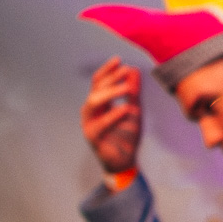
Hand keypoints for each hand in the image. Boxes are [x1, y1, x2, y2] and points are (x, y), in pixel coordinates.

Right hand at [81, 57, 142, 173]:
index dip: (107, 70)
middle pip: (96, 88)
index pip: (99, 82)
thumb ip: (133, 92)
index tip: (119, 60)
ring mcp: (88, 123)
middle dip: (111, 78)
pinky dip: (113, 115)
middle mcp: (90, 111)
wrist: (124, 161)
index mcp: (98, 103)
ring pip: (94, 102)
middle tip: (126, 70)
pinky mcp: (92, 136)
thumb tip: (133, 70)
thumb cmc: (127, 136)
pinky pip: (101, 123)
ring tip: (127, 88)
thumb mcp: (134, 110)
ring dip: (111, 93)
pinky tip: (126, 108)